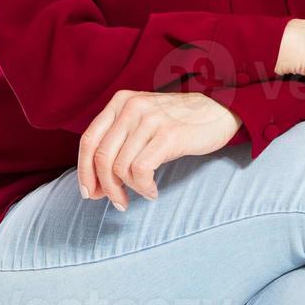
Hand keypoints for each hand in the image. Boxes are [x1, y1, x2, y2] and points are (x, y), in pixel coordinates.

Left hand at [76, 90, 240, 211]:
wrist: (220, 109)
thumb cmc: (179, 122)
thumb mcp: (143, 120)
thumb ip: (120, 139)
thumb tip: (96, 181)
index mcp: (120, 102)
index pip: (89, 140)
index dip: (84, 171)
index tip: (90, 193)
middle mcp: (132, 107)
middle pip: (101, 157)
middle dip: (105, 187)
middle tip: (118, 203)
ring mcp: (150, 120)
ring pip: (120, 167)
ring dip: (128, 190)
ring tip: (143, 193)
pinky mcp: (169, 135)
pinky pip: (141, 170)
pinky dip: (144, 187)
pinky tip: (152, 190)